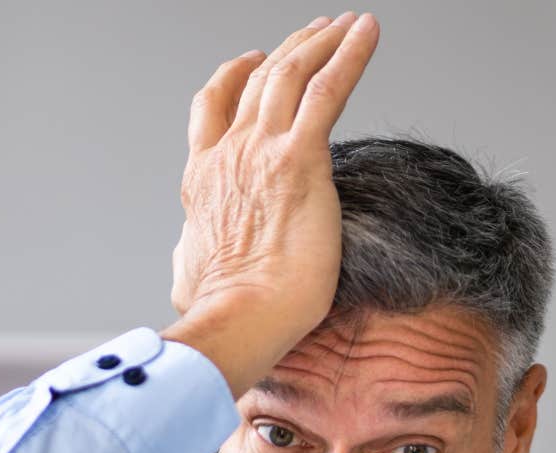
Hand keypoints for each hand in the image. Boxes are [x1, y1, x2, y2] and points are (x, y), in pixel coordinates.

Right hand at [163, 12, 380, 397]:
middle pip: (259, 81)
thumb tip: (186, 264)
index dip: (233, 79)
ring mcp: (263, 151)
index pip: (214, 110)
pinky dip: (352, 53)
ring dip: (322, 41)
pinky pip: (330, 88)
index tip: (250, 61)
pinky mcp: (302, 158)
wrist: (237, 319)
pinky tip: (368, 30)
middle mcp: (229, 154)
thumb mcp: (187, 278)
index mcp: (202, 180)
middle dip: (290, 49)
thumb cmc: (219, 313)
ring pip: (293, 74)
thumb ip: (190, 257)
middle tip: (316, 31)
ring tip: (347, 23)